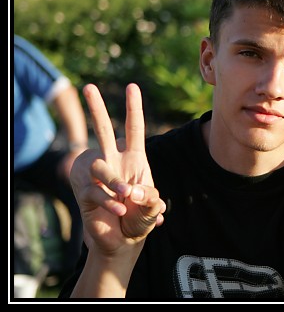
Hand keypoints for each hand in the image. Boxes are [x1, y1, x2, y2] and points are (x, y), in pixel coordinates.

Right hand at [70, 83, 165, 257]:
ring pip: (100, 166)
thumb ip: (149, 197)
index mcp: (135, 159)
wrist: (122, 240)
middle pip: (103, 130)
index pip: (134, 129)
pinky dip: (109, 201)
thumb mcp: (153, 206)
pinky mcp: (86, 192)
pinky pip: (94, 190)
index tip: (132, 86)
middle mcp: (114, 162)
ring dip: (115, 183)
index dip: (134, 109)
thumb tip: (132, 191)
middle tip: (88, 87)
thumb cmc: (140, 217)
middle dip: (96, 108)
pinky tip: (119, 210)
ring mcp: (98, 176)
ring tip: (126, 199)